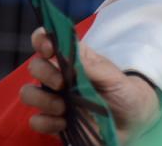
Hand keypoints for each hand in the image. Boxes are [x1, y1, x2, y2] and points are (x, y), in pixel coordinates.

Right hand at [20, 27, 160, 143]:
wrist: (132, 121)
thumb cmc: (124, 92)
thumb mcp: (114, 77)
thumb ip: (93, 66)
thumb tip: (70, 54)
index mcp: (73, 58)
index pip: (48, 40)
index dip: (42, 39)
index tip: (49, 49)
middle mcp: (59, 76)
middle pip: (35, 66)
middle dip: (44, 73)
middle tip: (62, 84)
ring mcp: (54, 99)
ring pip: (28, 93)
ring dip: (42, 99)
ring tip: (63, 107)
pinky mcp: (53, 122)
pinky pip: (36, 121)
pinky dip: (47, 122)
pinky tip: (64, 123)